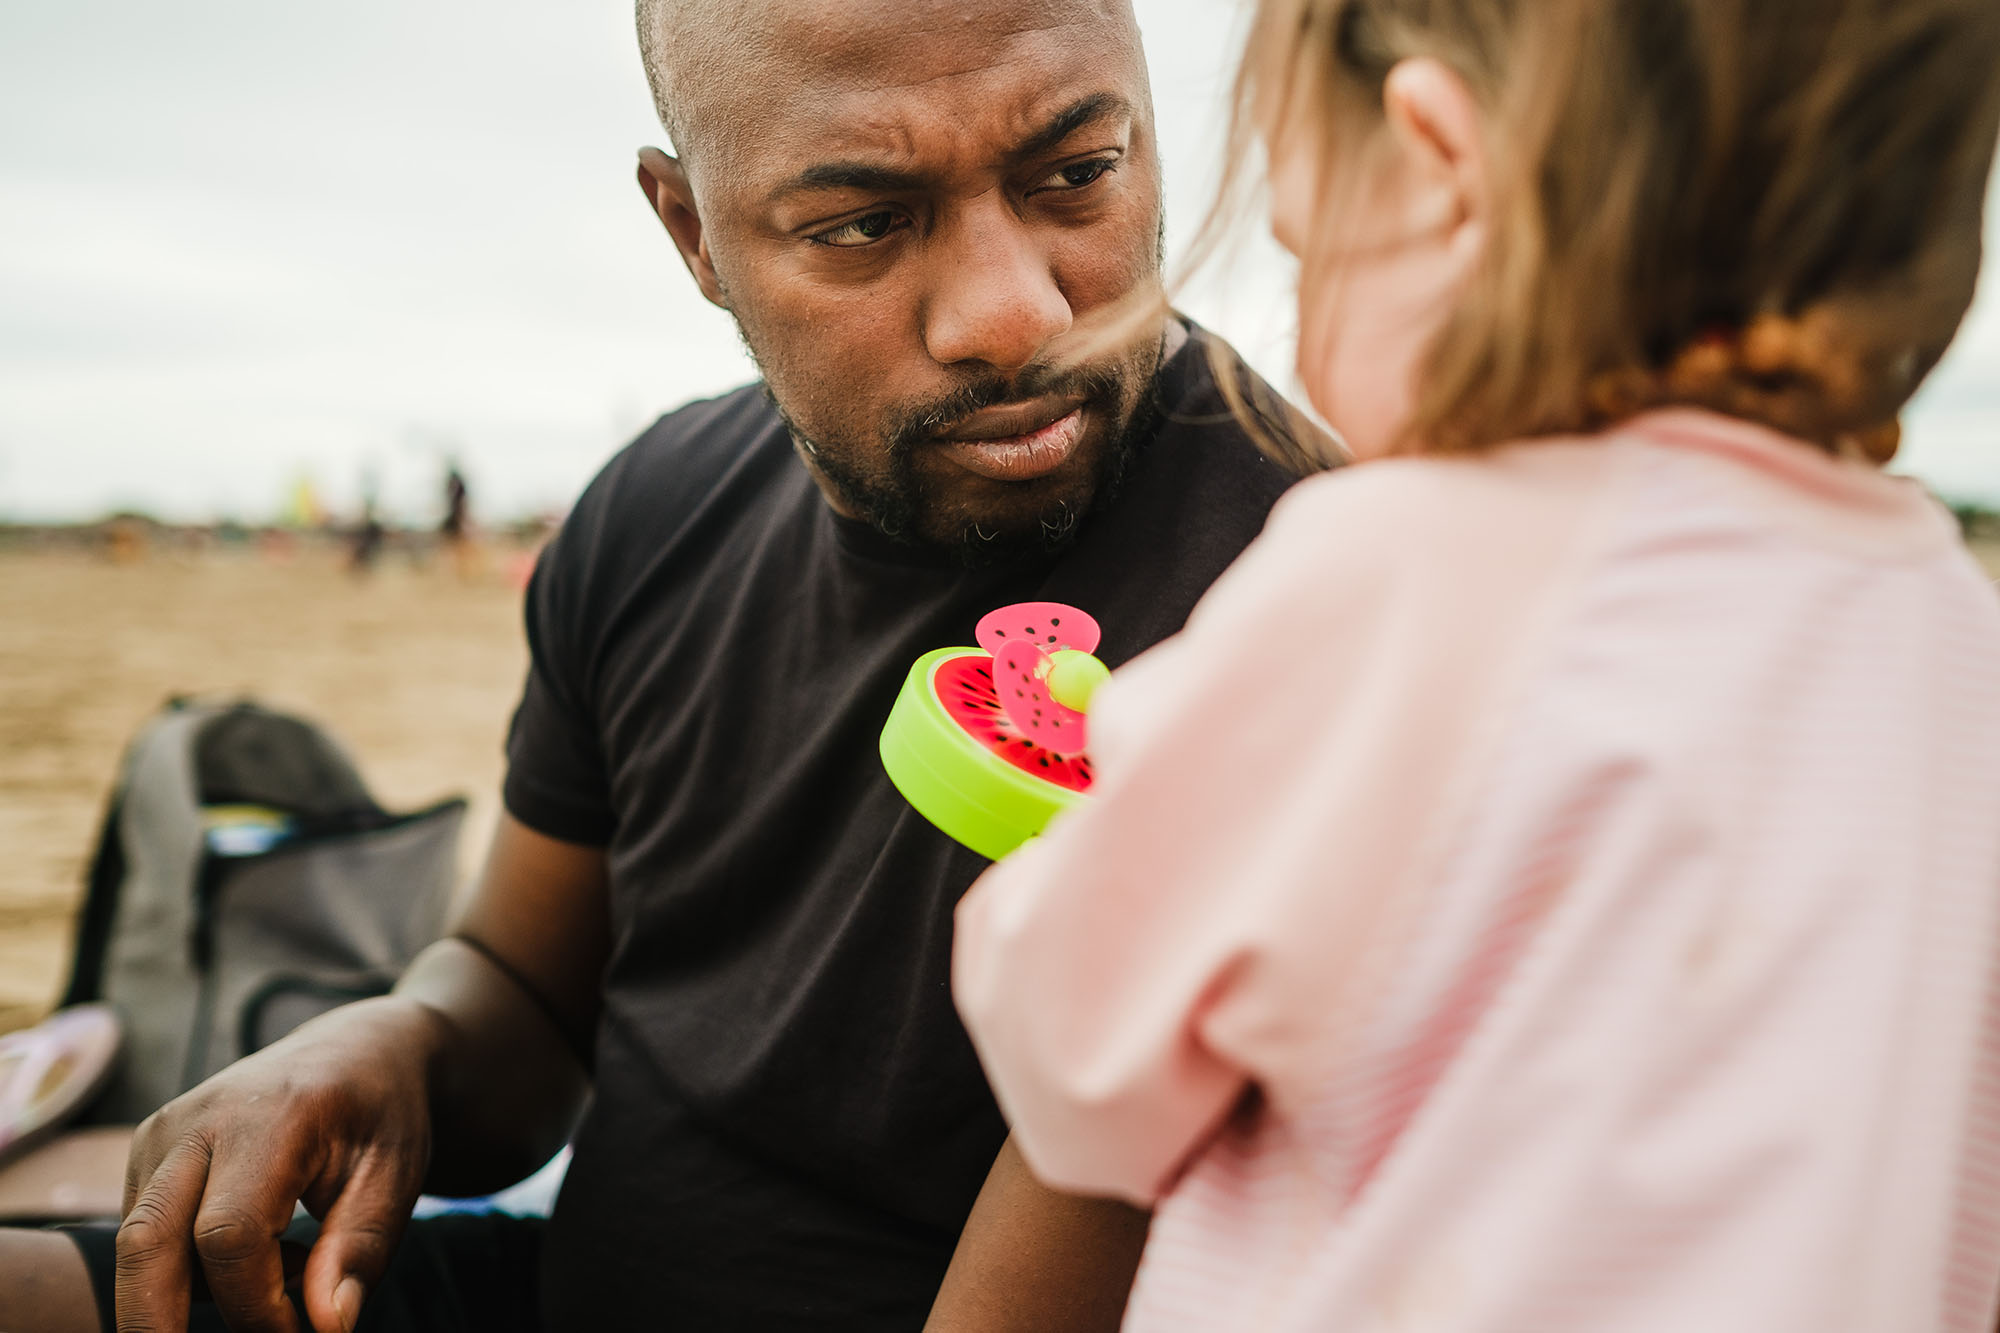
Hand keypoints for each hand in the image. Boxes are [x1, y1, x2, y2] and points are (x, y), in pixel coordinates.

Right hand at [115, 996, 447, 1332]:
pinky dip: (191, 1265)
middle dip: (163, 1324)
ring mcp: (163, 1132)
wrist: (357, 1051)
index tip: (301, 1329)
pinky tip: (258, 1246)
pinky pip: (146, 1234)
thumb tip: (328, 1326)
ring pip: (141, 1247)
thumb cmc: (383, 1114)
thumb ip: (360, 1251)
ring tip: (288, 1262)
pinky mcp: (148, 1149)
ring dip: (198, 1289)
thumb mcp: (397, 1177)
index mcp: (274, 1117)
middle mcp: (200, 1119)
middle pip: (146, 1244)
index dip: (256, 1305)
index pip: (229, 1235)